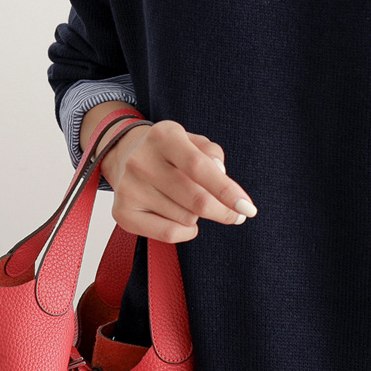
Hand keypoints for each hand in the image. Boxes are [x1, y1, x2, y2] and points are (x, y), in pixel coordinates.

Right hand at [96, 118, 257, 242]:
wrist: (125, 156)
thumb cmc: (171, 152)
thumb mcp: (194, 142)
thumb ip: (213, 155)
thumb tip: (221, 177)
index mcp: (163, 136)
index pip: (199, 167)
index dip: (226, 190)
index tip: (248, 208)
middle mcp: (141, 160)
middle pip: (196, 200)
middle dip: (223, 211)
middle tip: (236, 214)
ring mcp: (128, 188)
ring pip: (186, 218)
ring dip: (197, 215)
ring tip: (188, 201)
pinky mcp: (122, 212)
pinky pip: (168, 234)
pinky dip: (185, 231)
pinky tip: (182, 219)